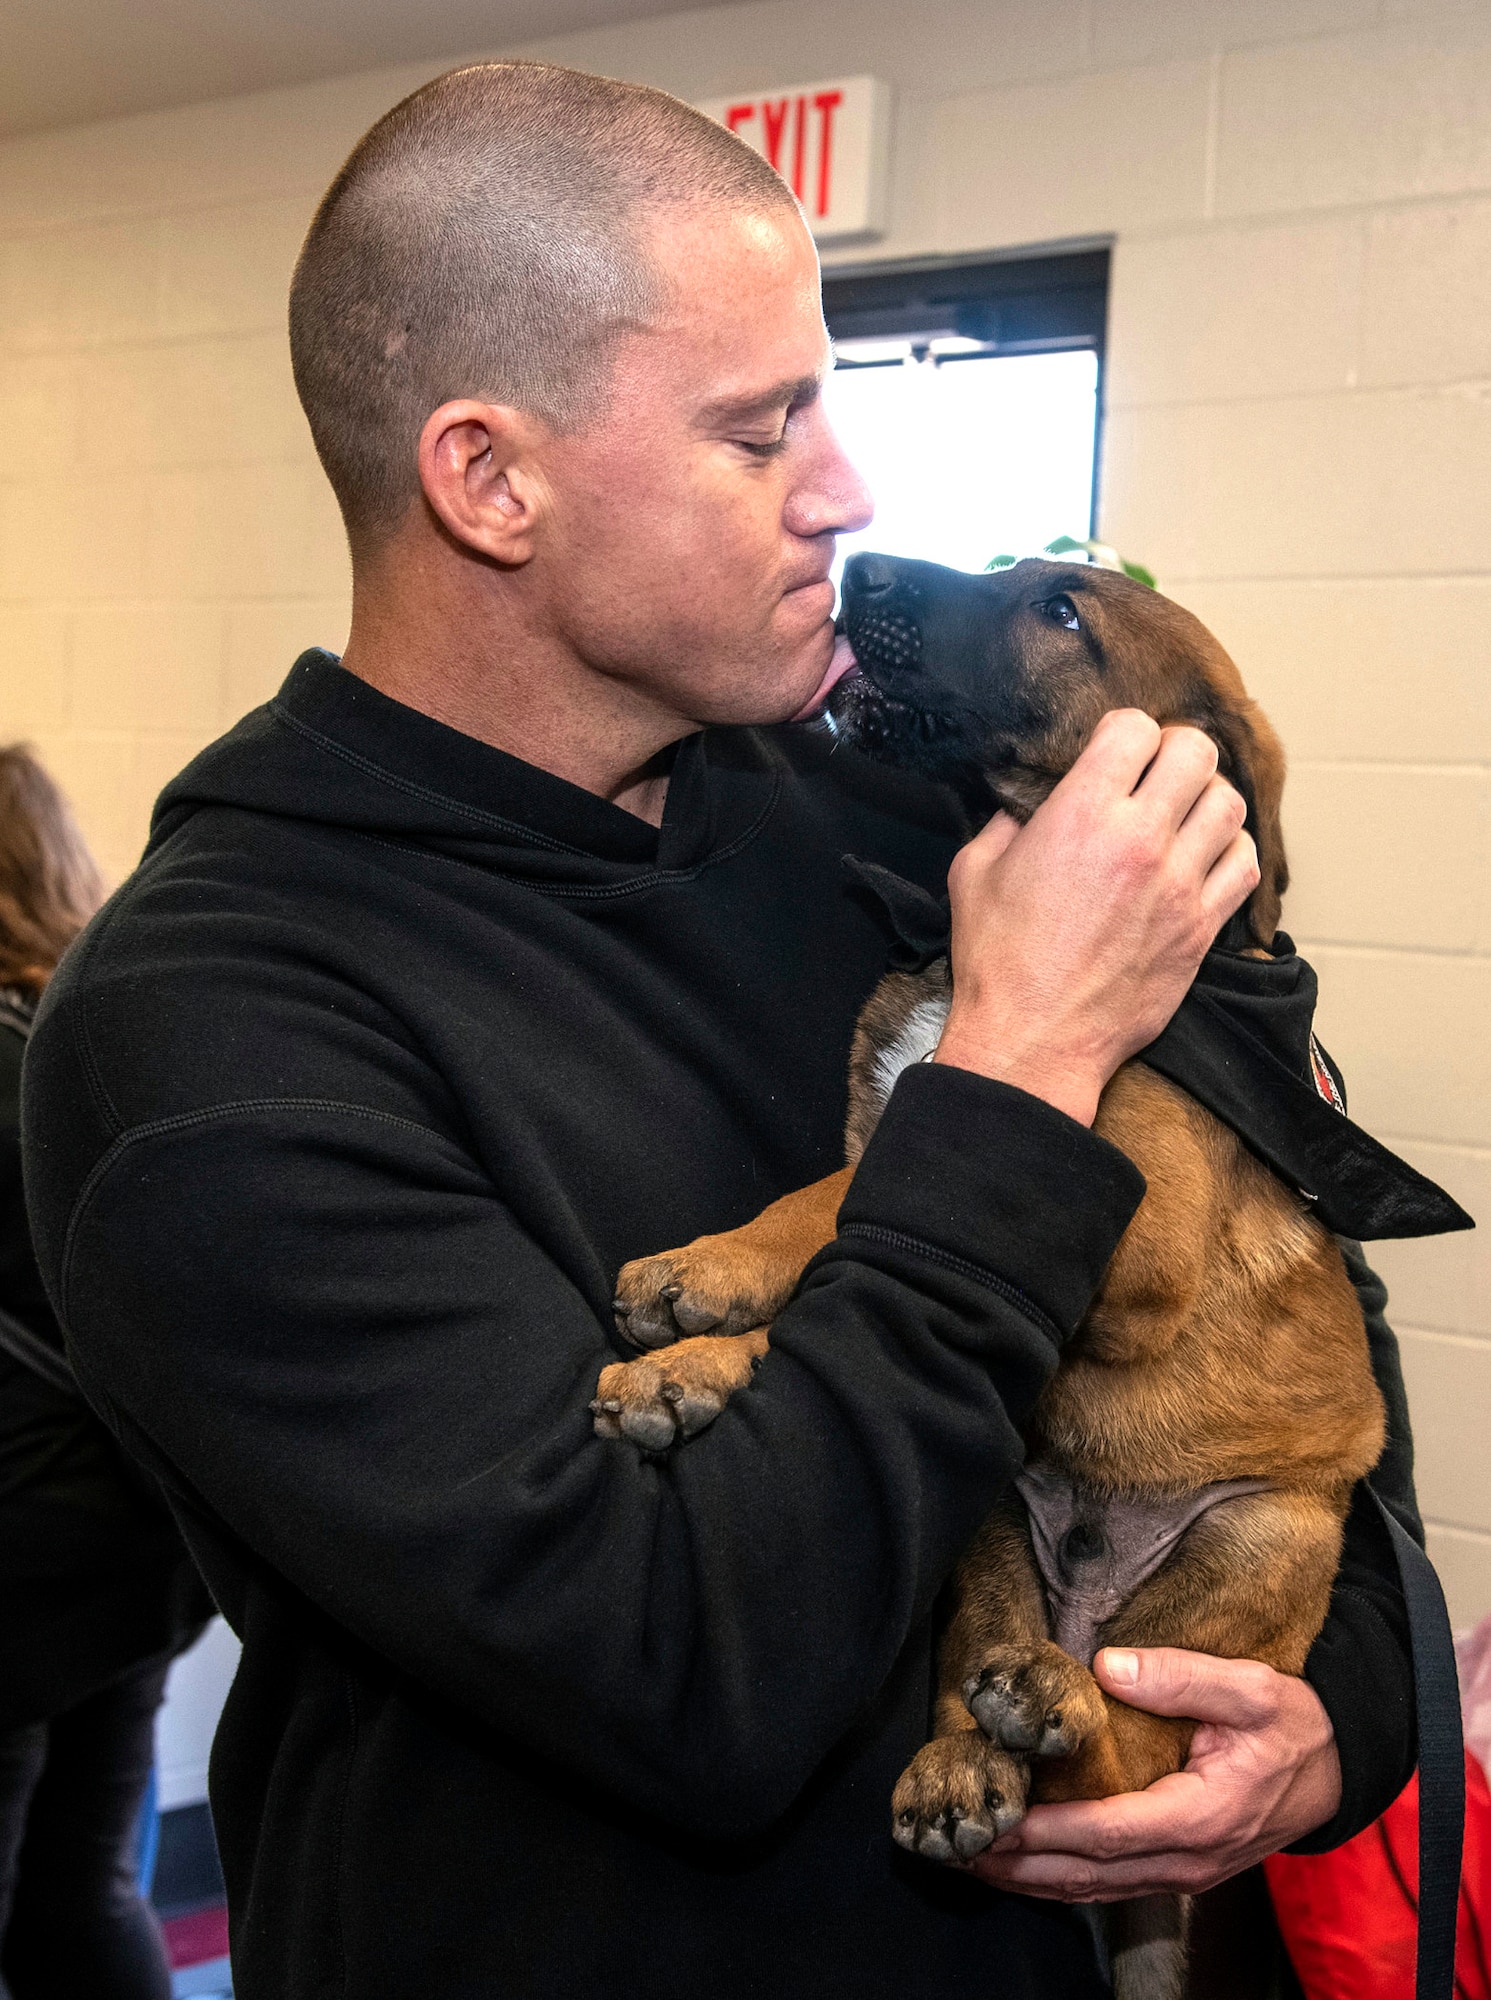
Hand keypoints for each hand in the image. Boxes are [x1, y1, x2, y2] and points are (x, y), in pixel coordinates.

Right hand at [935, 711, 1257, 1124]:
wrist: (1033, 1040)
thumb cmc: (997, 962)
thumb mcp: (974, 872)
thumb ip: (1004, 823)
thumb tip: (1025, 803)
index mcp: (1081, 814)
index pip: (1136, 728)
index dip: (1123, 732)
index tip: (1112, 753)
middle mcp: (1139, 840)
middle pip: (1196, 753)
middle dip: (1175, 754)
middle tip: (1156, 775)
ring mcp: (1179, 885)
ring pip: (1230, 805)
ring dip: (1207, 800)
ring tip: (1184, 815)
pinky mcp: (1201, 928)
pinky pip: (1245, 866)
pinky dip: (1232, 852)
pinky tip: (1204, 860)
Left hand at [970, 1646, 1341, 1901]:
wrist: (1335, 1769)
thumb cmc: (1293, 1725)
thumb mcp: (1252, 1688)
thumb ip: (1181, 1677)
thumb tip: (1108, 1664)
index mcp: (1201, 1816)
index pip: (1109, 1832)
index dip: (1048, 1831)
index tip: (999, 1818)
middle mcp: (1187, 1858)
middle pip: (1089, 1873)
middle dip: (1021, 1864)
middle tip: (958, 1846)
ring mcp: (1184, 1873)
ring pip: (1094, 1888)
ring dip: (1031, 1879)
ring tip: (974, 1859)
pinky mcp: (1178, 1870)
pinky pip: (1110, 1885)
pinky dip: (1060, 1880)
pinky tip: (1024, 1866)